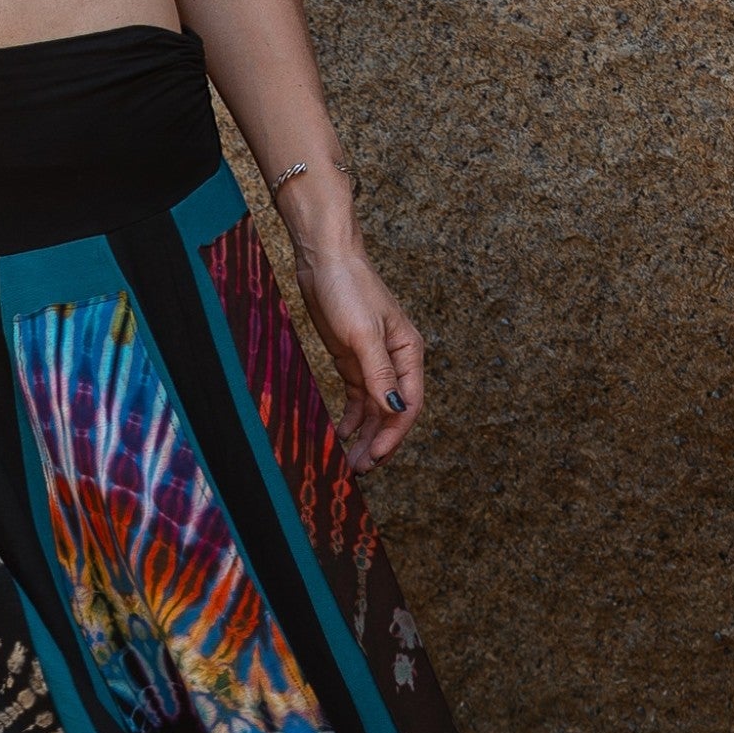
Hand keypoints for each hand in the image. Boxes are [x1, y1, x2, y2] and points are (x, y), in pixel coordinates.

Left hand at [297, 245, 425, 474]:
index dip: (393, 435)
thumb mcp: (363, 334)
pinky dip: (351, 418)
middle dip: (378, 442)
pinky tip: (342, 434)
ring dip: (365, 436)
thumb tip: (395, 409)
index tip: (375, 458)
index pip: (408, 405)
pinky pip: (358, 398)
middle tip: (360, 471)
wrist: (324, 262)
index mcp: (409, 354)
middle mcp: (396, 361)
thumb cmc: (349, 290)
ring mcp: (374, 362)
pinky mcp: (353, 360)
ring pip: (374, 409)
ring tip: (351, 462)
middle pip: (392, 412)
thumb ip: (379, 372)